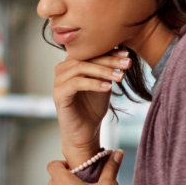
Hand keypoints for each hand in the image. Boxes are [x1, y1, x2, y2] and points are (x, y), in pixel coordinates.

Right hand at [53, 49, 130, 167]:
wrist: (85, 132)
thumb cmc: (93, 107)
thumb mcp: (103, 83)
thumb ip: (107, 69)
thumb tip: (123, 54)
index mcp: (71, 64)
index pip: (90, 52)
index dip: (109, 52)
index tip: (127, 55)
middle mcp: (62, 69)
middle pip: (86, 58)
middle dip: (109, 60)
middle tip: (127, 63)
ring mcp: (58, 81)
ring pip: (81, 68)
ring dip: (103, 71)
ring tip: (120, 77)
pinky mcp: (58, 94)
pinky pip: (76, 83)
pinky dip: (94, 83)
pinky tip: (108, 87)